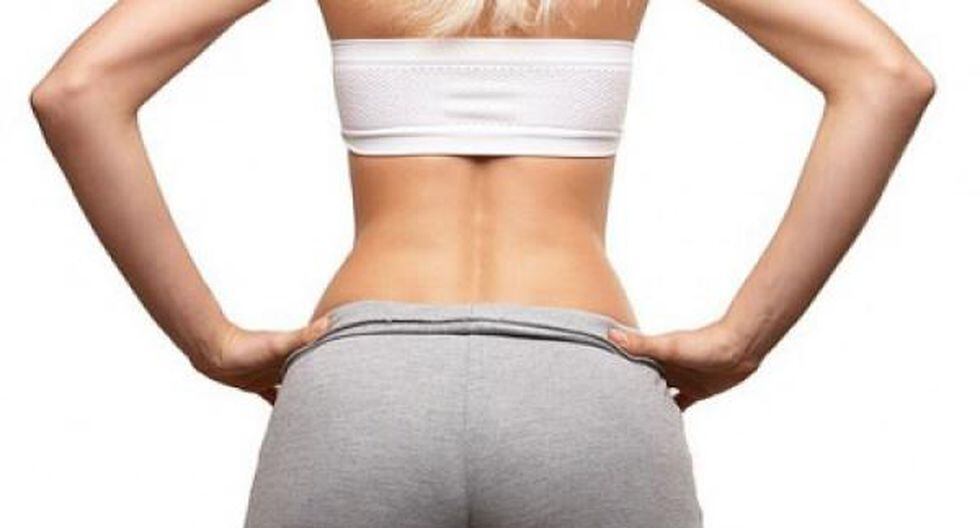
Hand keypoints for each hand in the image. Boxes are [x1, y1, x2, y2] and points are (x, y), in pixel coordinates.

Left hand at [189, 315, 331, 404]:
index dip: (336, 364)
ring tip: (319, 410)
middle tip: (340, 398)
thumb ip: (303, 335)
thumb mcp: (278, 343)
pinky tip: (289, 416)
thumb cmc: (245, 347)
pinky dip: (281, 405)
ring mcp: (272, 374)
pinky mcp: (258, 385)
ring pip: (293, 386)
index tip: (353, 372)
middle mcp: (286, 363)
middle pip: (310, 375)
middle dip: (322, 383)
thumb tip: (329, 321)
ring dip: (303, 395)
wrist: (214, 353)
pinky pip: (274, 397)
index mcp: (296, 353)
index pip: (321, 359)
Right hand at [608, 319, 761, 410]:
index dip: (615, 374)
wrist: (740, 349)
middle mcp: (666, 367)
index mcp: (655, 356)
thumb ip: (640, 344)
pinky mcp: (695, 391)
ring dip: (649, 404)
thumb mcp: (669, 347)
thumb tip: (610, 334)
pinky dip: (671, 415)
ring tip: (630, 421)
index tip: (595, 384)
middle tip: (608, 410)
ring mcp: (680, 380)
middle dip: (629, 393)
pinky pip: (679, 405)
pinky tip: (661, 427)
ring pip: (658, 395)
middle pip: (642, 382)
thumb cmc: (705, 343)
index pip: (630, 364)